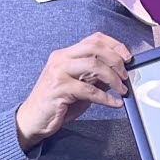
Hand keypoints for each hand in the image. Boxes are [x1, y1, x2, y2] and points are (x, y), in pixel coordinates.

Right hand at [15, 33, 132, 150]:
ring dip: (113, 78)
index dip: (114, 45)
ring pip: (93, 65)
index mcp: (66, 54)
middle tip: (125, 75)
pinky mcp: (58, 89)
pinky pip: (89, 90)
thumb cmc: (57, 102)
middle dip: (116, 60)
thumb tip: (119, 72)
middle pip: (95, 47)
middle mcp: (61, 58)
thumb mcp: (79, 85)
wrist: (32, 120)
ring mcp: (58, 72)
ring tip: (121, 90)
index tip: (128, 57)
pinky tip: (114, 103)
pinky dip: (106, 97)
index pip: (94, 39)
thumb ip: (95, 76)